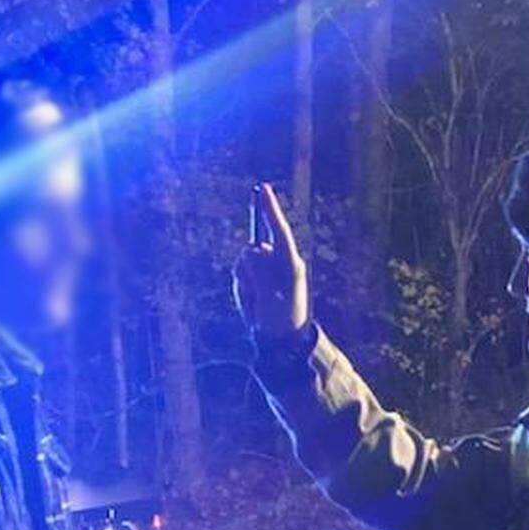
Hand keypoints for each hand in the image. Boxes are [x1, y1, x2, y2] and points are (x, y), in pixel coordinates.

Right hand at [233, 183, 309, 340]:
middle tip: (260, 295)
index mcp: (290, 262)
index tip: (262, 188)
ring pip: (242, 262)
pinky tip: (252, 303)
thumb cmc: (283, 319)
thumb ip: (260, 271)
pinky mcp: (254, 279)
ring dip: (244, 282)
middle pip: (253, 249)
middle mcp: (278, 262)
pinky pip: (238, 275)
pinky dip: (240, 288)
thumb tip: (248, 249)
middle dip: (249, 269)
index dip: (270, 208)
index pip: (279, 230)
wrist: (280, 341)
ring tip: (257, 301)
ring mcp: (265, 270)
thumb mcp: (273, 295)